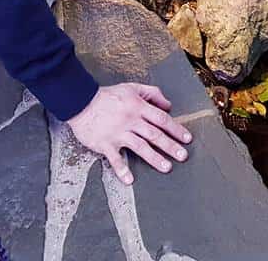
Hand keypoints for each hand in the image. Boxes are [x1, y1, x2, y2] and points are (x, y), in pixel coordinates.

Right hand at [67, 84, 192, 184]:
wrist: (81, 102)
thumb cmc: (108, 96)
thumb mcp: (132, 87)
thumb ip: (152, 94)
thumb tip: (168, 105)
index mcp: (138, 107)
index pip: (162, 119)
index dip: (176, 129)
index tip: (187, 138)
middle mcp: (131, 121)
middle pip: (154, 135)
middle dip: (170, 146)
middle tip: (183, 156)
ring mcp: (118, 133)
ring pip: (140, 147)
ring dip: (154, 158)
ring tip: (167, 167)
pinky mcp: (105, 144)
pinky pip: (115, 159)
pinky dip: (122, 169)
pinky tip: (129, 180)